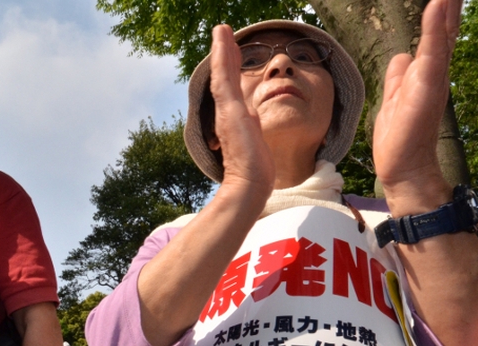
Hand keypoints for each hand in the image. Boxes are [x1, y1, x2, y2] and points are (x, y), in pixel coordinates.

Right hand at [209, 25, 274, 192]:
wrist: (249, 184)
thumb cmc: (254, 174)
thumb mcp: (256, 148)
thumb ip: (254, 137)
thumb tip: (256, 132)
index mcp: (234, 121)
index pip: (232, 90)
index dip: (231, 71)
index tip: (231, 55)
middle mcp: (227, 113)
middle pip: (226, 78)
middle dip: (225, 56)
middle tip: (223, 34)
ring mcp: (227, 110)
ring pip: (223, 74)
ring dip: (221, 49)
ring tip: (221, 29)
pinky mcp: (230, 109)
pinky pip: (225, 77)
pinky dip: (222, 56)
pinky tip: (222, 38)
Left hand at [372, 0, 461, 204]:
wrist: (403, 166)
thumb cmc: (399, 136)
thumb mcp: (394, 96)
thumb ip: (398, 76)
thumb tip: (402, 55)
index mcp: (425, 74)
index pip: (436, 37)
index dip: (440, 14)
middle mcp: (434, 73)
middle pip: (444, 31)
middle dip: (449, 6)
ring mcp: (433, 78)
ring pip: (442, 35)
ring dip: (446, 8)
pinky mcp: (427, 85)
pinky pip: (432, 50)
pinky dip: (434, 27)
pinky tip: (437, 5)